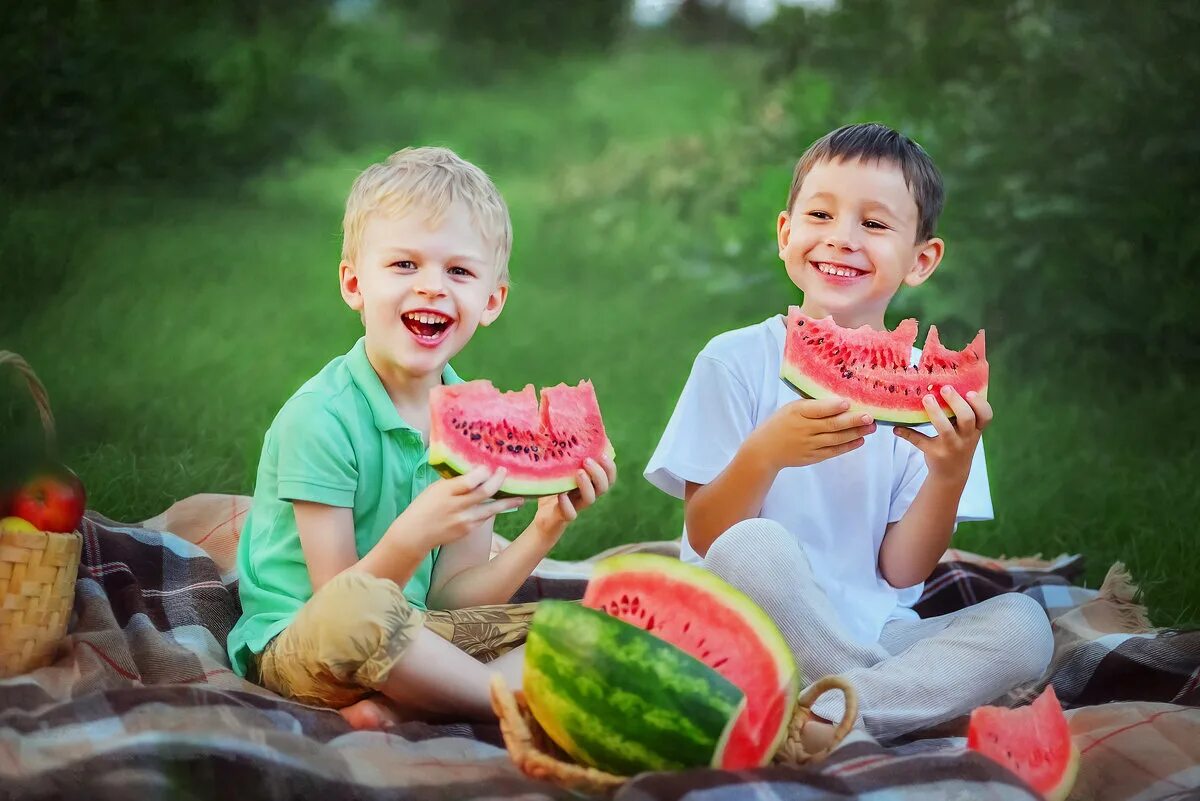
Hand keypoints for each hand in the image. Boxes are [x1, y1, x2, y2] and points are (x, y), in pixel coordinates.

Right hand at [389, 466, 525, 549]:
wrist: (415, 534)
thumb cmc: (424, 506)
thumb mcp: (435, 489)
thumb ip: (455, 481)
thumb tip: (475, 471)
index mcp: (446, 491)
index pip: (470, 480)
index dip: (483, 472)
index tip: (489, 466)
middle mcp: (457, 506)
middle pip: (485, 493)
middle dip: (498, 481)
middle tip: (505, 473)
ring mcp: (464, 520)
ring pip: (491, 509)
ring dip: (507, 502)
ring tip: (521, 497)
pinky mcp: (468, 530)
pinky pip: (485, 518)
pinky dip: (494, 511)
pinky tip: (502, 505)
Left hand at [533, 453, 616, 536]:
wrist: (544, 519)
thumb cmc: (553, 492)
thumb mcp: (559, 472)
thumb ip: (565, 458)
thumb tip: (565, 430)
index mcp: (590, 484)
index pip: (608, 477)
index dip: (610, 467)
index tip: (602, 454)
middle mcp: (586, 495)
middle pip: (603, 487)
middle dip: (599, 473)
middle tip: (587, 460)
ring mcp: (576, 506)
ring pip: (590, 499)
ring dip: (587, 485)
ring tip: (579, 472)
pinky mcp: (564, 516)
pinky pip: (571, 513)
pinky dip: (567, 504)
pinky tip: (561, 495)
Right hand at [753, 397, 875, 470]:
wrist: (765, 450)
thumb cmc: (781, 423)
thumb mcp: (791, 408)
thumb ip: (811, 405)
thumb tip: (840, 399)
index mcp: (796, 412)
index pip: (816, 409)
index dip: (832, 407)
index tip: (848, 402)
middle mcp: (803, 429)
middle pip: (831, 425)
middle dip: (852, 421)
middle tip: (869, 416)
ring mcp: (808, 445)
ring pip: (835, 439)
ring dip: (855, 433)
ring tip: (871, 427)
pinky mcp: (812, 456)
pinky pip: (833, 451)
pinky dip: (847, 446)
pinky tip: (860, 440)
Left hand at [894, 387, 992, 482]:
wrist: (952, 473)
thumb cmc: (959, 443)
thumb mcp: (967, 431)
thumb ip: (962, 413)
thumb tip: (944, 384)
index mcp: (975, 429)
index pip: (986, 416)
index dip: (980, 404)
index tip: (970, 392)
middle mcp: (966, 438)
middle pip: (967, 418)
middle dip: (957, 402)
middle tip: (945, 389)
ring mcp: (950, 446)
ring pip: (946, 430)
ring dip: (935, 413)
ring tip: (927, 399)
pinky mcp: (935, 453)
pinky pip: (920, 441)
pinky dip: (907, 434)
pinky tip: (897, 428)